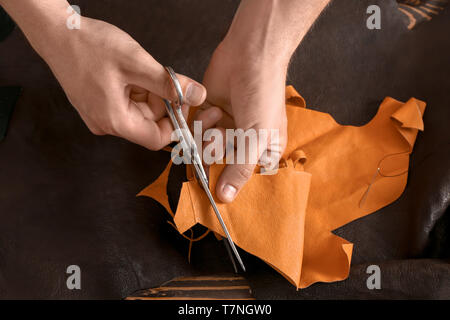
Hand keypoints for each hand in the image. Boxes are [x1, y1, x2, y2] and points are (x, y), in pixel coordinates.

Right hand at [39, 17, 206, 149]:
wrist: (57, 33)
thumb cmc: (90, 46)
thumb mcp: (137, 63)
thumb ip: (170, 84)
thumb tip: (198, 96)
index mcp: (115, 121)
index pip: (157, 138)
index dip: (177, 122)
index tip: (185, 102)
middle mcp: (106, 124)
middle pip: (151, 123)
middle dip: (163, 101)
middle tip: (164, 76)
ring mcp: (102, 116)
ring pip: (141, 112)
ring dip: (151, 93)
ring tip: (141, 69)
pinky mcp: (100, 105)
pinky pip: (129, 104)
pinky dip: (139, 90)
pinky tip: (132, 72)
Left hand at [197, 0, 329, 202]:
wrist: (250, 55)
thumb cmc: (263, 95)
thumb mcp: (256, 136)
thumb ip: (239, 168)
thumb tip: (226, 197)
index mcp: (263, 151)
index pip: (244, 178)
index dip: (230, 183)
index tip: (218, 189)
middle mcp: (243, 141)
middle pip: (220, 165)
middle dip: (216, 152)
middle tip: (220, 138)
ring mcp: (224, 127)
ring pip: (204, 148)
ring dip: (207, 135)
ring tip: (219, 118)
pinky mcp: (207, 114)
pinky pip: (195, 130)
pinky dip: (199, 123)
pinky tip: (211, 110)